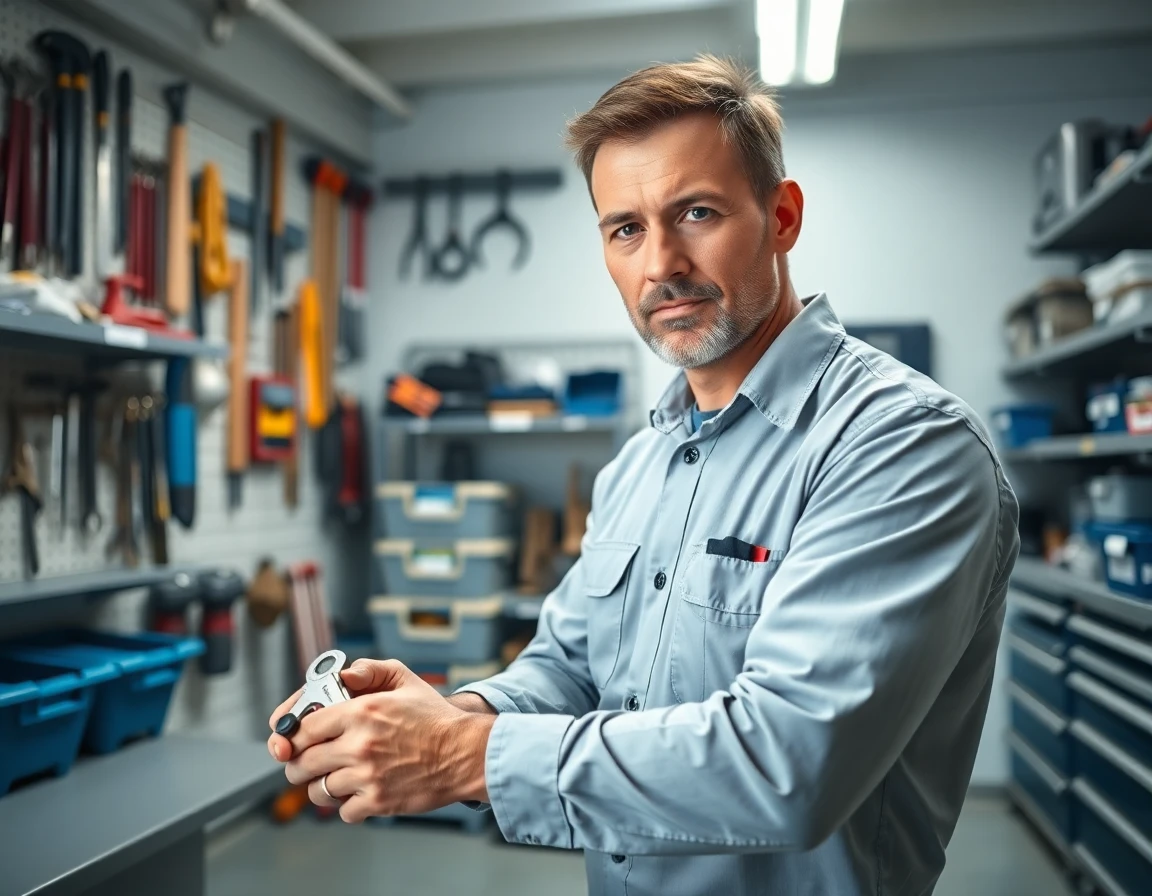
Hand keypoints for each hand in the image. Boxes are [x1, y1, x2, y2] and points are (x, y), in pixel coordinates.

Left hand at [266, 659, 493, 823]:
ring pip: (317, 790)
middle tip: (307, 761)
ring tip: (334, 778)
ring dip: (321, 786)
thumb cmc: (436, 718)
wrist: (465, 753)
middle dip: (299, 763)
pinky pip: (342, 812)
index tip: (290, 739)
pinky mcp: (377, 802)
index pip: (301, 727)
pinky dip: (347, 805)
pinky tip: (361, 791)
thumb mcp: (404, 680)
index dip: (290, 735)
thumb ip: (369, 670)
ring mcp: (366, 776)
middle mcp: (358, 744)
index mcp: (360, 711)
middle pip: (301, 762)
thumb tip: (341, 677)